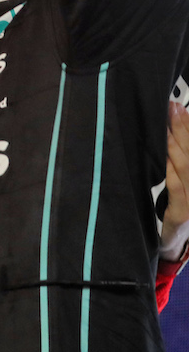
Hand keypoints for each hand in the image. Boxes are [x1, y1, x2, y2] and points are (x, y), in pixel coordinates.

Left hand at [162, 101, 188, 261]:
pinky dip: (170, 170)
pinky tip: (164, 156)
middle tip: (174, 108)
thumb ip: (178, 164)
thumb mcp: (181, 185)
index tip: (181, 108)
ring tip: (168, 125)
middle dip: (184, 128)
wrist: (177, 243)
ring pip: (186, 166)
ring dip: (176, 144)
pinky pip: (177, 187)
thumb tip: (170, 137)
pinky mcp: (182, 212)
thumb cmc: (178, 210)